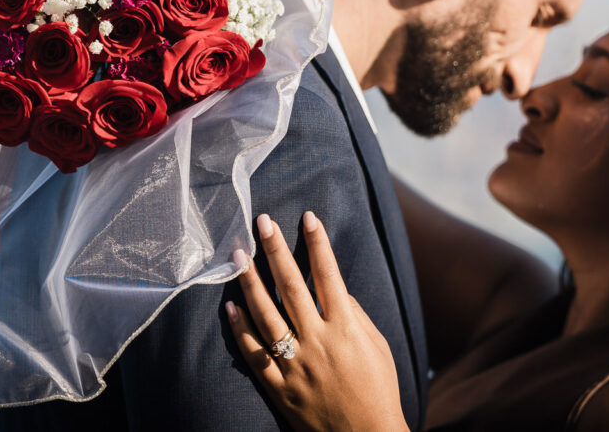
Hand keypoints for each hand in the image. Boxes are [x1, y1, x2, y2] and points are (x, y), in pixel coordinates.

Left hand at [227, 212, 408, 431]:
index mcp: (346, 329)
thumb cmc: (378, 389)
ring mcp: (296, 365)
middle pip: (292, 288)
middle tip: (262, 223)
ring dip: (250, 282)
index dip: (317, 244)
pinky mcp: (280, 387)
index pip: (328, 276)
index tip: (307, 218)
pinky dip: (241, 330)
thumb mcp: (377, 346)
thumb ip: (355, 314)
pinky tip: (230, 308)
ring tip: (238, 255)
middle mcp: (318, 342)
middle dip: (276, 251)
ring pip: (266, 316)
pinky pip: (254, 355)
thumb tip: (333, 288)